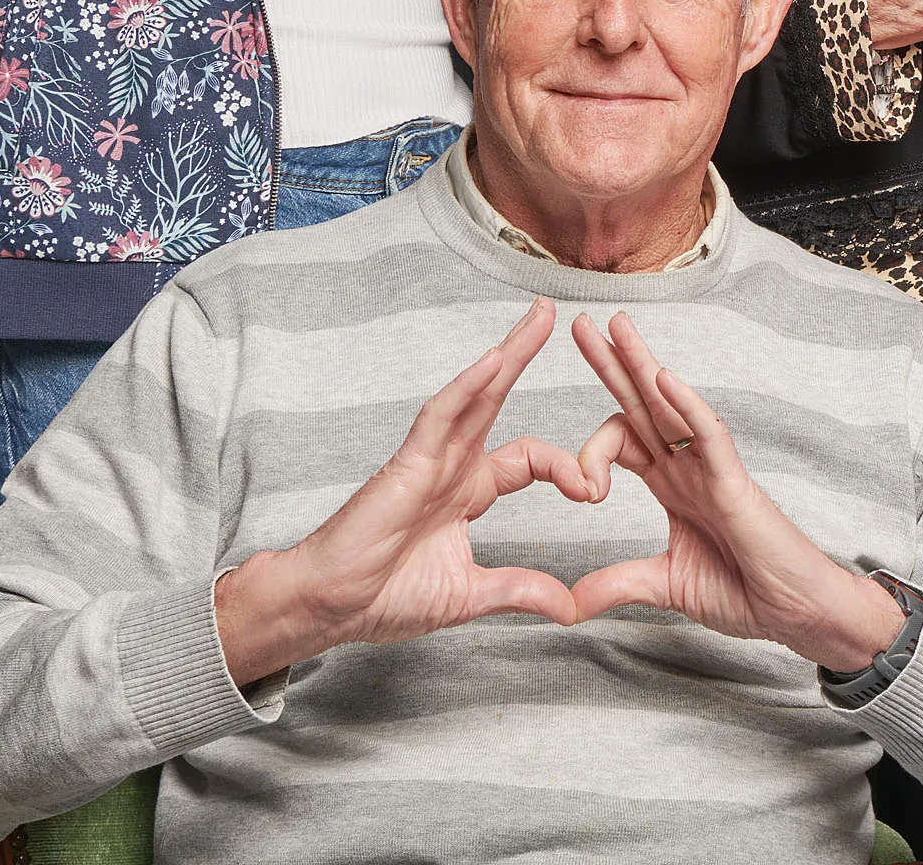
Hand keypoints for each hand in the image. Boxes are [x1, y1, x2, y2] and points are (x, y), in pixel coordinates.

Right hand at [212, 298, 593, 685]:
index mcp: (469, 491)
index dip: (568, 468)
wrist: (328, 609)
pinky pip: (439, 417)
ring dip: (507, 355)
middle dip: (525, 355)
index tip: (594, 494)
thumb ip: (522, 591)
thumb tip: (570, 609)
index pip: (532, 459)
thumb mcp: (471, 595)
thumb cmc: (383, 598)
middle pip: (497, 399)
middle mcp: (452, 466)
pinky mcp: (406, 465)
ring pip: (474, 395)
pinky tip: (493, 361)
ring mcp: (429, 460)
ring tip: (539, 317)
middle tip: (555, 313)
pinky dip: (466, 389)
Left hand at [561, 312, 904, 672]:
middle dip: (613, 365)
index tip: (579, 490)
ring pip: (673, 406)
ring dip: (642, 364)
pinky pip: (709, 435)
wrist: (792, 612)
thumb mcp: (665, 586)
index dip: (591, 448)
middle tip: (582, 324)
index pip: (626, 441)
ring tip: (616, 325)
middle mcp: (689, 468)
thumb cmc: (746, 592)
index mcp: (673, 486)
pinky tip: (664, 377)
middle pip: (643, 406)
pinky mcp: (734, 482)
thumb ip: (619, 583)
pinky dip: (687, 406)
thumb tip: (569, 603)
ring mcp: (712, 470)